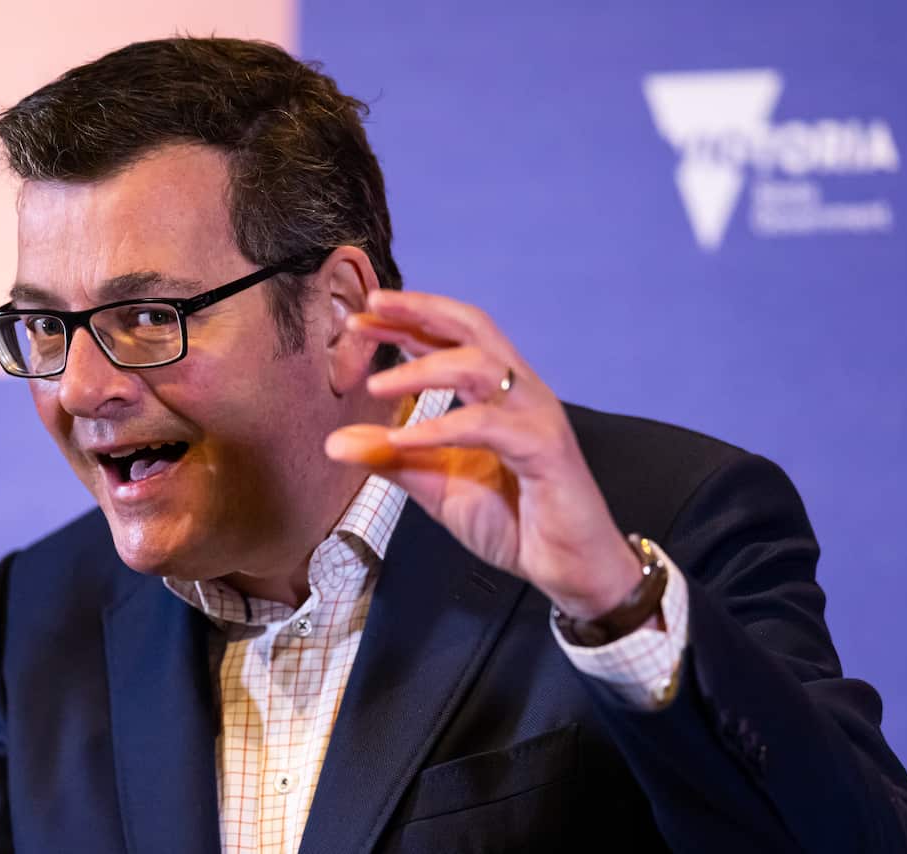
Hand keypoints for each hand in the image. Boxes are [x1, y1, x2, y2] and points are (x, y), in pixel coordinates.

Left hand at [325, 289, 641, 619]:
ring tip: (375, 386)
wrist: (570, 567)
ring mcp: (535, 415)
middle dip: (419, 311)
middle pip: (472, 327)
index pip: (450, 338)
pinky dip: (440, 428)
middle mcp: (520, 392)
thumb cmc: (515, 521)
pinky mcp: (545, 448)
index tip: (360, 318)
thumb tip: (335, 443)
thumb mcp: (438, 486)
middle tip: (371, 308)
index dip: (407, 321)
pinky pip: (486, 425)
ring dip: (422, 369)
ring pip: (479, 365)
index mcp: (497, 393)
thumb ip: (393, 460)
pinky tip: (404, 439)